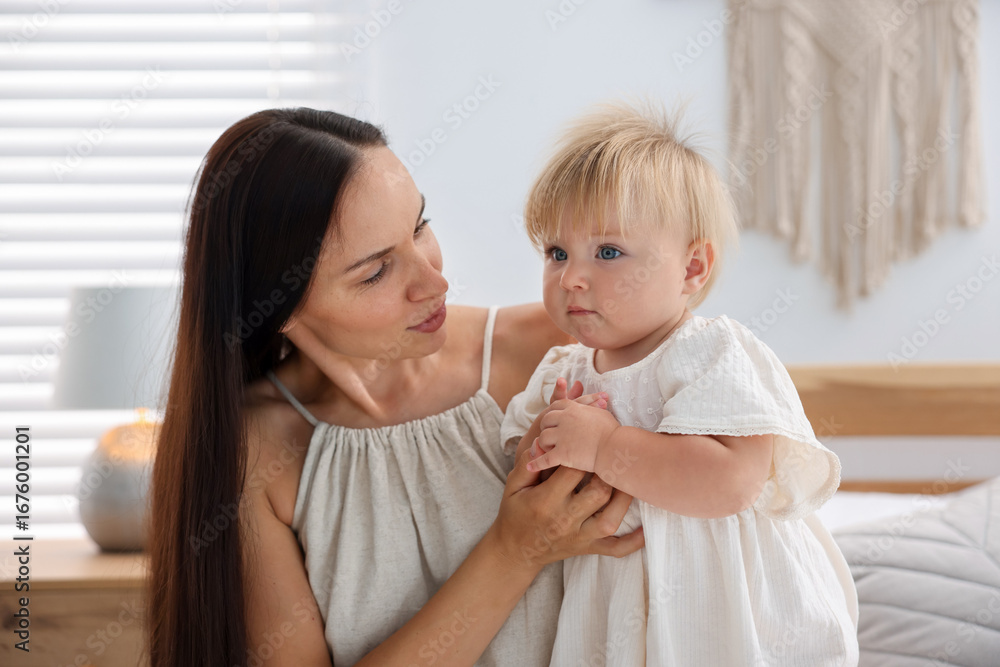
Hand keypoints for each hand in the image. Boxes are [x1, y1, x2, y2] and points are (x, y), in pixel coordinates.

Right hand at [491, 448, 643, 569]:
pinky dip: (633, 541)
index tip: (589, 440)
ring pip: (611, 518)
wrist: (516, 551)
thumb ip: (526, 465)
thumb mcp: (512, 486)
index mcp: (546, 501)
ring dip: (624, 497)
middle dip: (607, 471)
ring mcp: (580, 537)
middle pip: (598, 492)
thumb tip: (541, 443)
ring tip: (628, 478)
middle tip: (613, 455)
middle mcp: (565, 520)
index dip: (582, 453)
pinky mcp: (589, 548)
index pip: (572, 471)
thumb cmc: (515, 513)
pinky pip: (616, 549)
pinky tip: (645, 529)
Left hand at [528, 401, 620, 473]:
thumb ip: (590, 408)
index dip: (553, 413)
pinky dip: (536, 464)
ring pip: (543, 438)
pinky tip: (531, 467)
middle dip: (546, 428)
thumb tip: (594, 404)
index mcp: (573, 408)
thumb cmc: (613, 432)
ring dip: (543, 444)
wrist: (615, 448)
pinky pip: (545, 459)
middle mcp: (564, 419)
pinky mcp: (562, 454)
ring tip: (546, 450)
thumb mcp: (601, 413)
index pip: (556, 405)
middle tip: (549, 436)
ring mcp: (562, 437)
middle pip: (545, 420)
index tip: (554, 419)